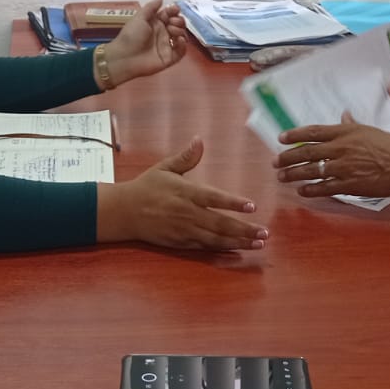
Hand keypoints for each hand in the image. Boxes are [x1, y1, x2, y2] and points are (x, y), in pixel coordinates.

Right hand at [97, 138, 268, 250]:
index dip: (233, 203)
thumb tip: (200, 140)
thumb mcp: (165, 168)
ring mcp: (184, 230)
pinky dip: (223, 249)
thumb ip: (186, 157)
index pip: (214, 198)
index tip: (252, 206)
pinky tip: (238, 249)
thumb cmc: (147, 187)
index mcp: (185, 192)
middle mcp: (187, 213)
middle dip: (244, 229)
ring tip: (258, 242)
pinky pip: (205, 247)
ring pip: (216, 238)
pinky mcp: (180, 242)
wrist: (124, 212)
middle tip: (264, 232)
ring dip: (239, 241)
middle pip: (220, 223)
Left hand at [100, 0, 189, 86]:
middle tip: (172, 22)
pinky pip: (181, 52)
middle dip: (179, 20)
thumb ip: (151, 7)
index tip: (175, 9)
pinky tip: (179, 40)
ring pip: (181, 36)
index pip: (169, 14)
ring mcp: (166, 46)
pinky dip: (183, 45)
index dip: (174, 11)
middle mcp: (162, 33)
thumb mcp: (140, 18)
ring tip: (172, 30)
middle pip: (178, 24)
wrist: (124, 57)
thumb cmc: (130, 36)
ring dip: (180, 30)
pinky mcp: (169, 58)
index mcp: (155, 23)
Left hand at [274, 112, 389, 198]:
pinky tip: (302, 191)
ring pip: (312, 170)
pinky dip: (311, 190)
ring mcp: (344, 167)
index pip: (313, 132)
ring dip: (294, 174)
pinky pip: (325, 188)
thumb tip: (344, 115)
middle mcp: (341, 148)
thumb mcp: (370, 130)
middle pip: (307, 152)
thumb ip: (352, 124)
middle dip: (288, 157)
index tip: (280, 138)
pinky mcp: (349, 184)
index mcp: (345, 132)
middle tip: (276, 162)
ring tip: (282, 177)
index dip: (294, 135)